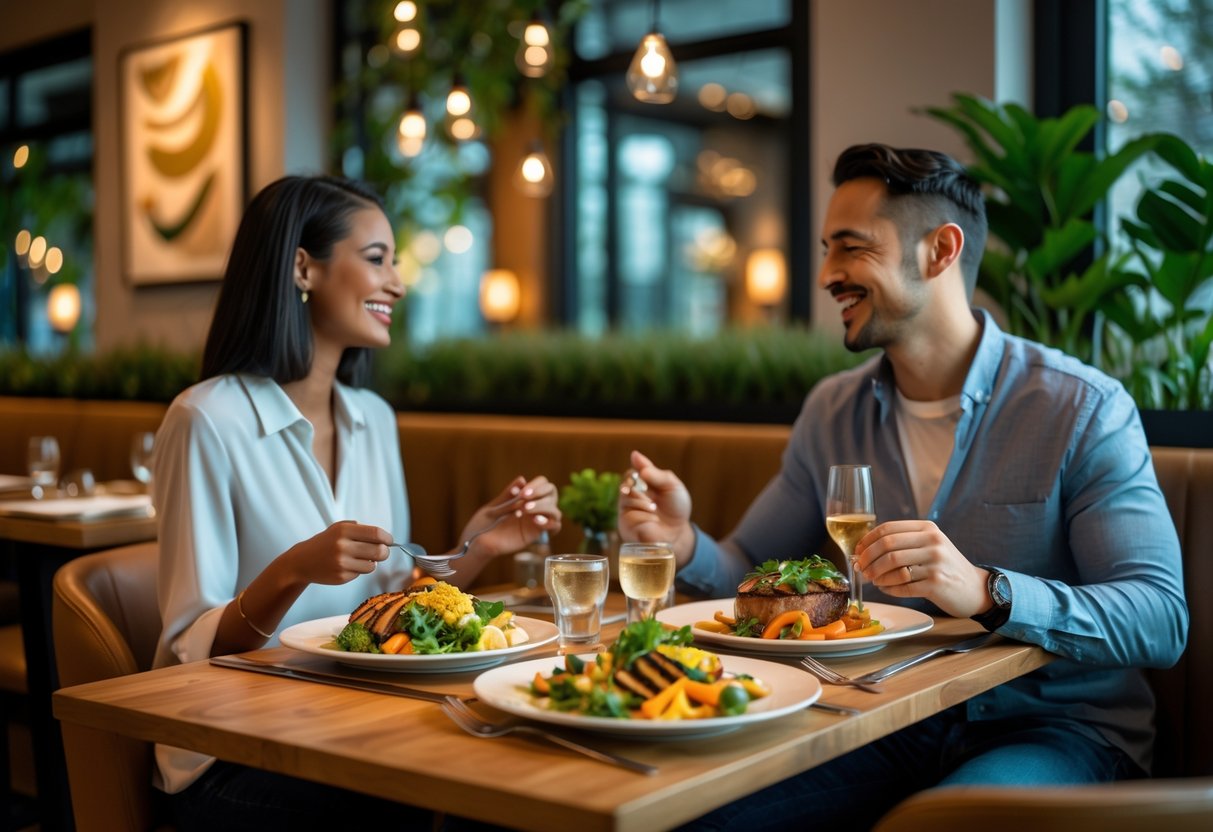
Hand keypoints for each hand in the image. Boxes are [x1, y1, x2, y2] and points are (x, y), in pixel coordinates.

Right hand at [284, 520, 391, 585]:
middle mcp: (342, 546)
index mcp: (344, 531)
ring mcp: (342, 563)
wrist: (302, 561)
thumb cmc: (325, 543)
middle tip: (382, 552)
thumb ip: (360, 529)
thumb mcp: (339, 528)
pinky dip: (359, 570)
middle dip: (384, 552)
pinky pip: (360, 574)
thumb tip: (384, 538)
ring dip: (371, 562)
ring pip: (372, 565)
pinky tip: (347, 566)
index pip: (376, 533)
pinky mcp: (341, 577)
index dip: (387, 538)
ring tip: (360, 558)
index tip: (389, 541)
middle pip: (379, 551)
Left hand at [460, 475, 561, 558]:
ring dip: (544, 507)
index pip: (543, 484)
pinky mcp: (535, 534)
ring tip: (525, 509)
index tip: (521, 492)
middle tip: (523, 499)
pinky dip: (549, 522)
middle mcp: (533, 507)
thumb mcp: (493, 507)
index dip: (536, 485)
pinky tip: (536, 520)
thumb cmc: (483, 524)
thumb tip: (522, 479)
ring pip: (555, 511)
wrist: (477, 543)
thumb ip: (508, 495)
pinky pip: (554, 527)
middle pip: (552, 494)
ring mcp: (536, 521)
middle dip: (540, 493)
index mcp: (524, 497)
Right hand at [618, 450, 694, 564]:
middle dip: (636, 486)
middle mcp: (632, 494)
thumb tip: (634, 456)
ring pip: (625, 498)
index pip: (632, 472)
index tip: (643, 473)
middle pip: (625, 482)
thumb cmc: (676, 508)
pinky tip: (652, 519)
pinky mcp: (626, 525)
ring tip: (654, 508)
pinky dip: (642, 515)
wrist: (679, 532)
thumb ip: (656, 473)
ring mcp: (627, 510)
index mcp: (642, 483)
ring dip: (641, 501)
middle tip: (647, 491)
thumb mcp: (672, 486)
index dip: (636, 470)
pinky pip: (628, 515)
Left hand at [854, 520, 988, 616]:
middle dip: (868, 558)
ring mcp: (935, 563)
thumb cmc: (945, 567)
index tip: (857, 551)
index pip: (888, 529)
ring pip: (893, 566)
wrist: (974, 588)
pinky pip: (903, 585)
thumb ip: (903, 543)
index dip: (867, 540)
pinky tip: (885, 589)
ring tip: (872, 579)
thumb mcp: (930, 545)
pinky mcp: (936, 583)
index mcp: (927, 529)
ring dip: (877, 575)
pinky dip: (889, 588)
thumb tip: (864, 550)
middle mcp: (933, 542)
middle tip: (860, 568)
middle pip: (888, 546)